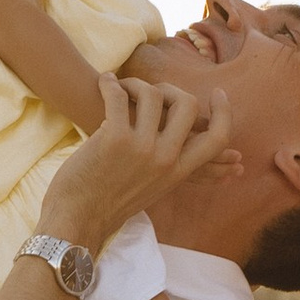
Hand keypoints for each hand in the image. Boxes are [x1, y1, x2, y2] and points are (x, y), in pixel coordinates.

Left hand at [39, 72, 233, 252]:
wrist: (76, 217)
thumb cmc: (109, 200)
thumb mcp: (153, 187)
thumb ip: (170, 164)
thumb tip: (188, 138)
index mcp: (178, 171)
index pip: (217, 138)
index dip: (223, 112)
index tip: (218, 94)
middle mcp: (166, 159)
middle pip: (188, 105)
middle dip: (171, 89)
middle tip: (154, 88)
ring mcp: (141, 148)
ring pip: (152, 94)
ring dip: (134, 84)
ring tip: (120, 86)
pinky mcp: (114, 139)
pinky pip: (118, 96)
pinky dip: (109, 85)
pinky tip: (105, 82)